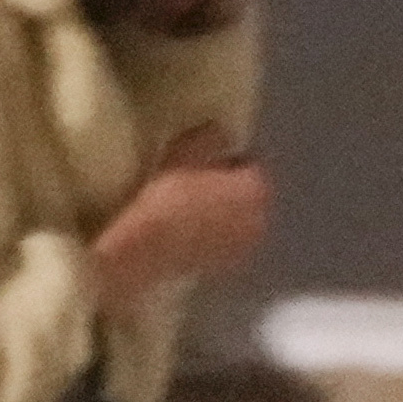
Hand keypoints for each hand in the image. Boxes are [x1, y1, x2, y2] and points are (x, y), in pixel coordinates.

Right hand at [92, 127, 271, 302]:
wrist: (143, 251)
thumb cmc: (165, 198)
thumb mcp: (182, 153)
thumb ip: (208, 138)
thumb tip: (219, 132)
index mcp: (257, 187)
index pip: (249, 164)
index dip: (225, 161)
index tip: (201, 162)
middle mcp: (259, 219)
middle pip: (246, 197)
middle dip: (227, 190)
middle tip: (194, 186)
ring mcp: (241, 249)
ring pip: (233, 222)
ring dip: (218, 216)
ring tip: (186, 212)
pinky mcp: (221, 269)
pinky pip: (219, 244)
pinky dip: (207, 238)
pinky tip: (182, 235)